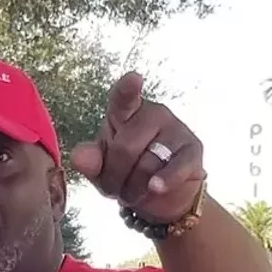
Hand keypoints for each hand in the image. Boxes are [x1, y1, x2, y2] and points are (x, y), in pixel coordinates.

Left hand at [70, 72, 205, 223]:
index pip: (123, 98)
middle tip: (116, 187)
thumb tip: (78, 157)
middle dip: (115, 177)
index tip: (133, 78)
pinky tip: (156, 188)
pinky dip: (164, 182)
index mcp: (125, 112)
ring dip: (134, 188)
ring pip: (147, 164)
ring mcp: (176, 129)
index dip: (127, 89)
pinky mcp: (193, 150)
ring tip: (134, 191)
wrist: (160, 193)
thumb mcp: (101, 168)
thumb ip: (90, 160)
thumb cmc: (125, 171)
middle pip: (125, 148)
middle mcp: (153, 114)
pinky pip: (175, 168)